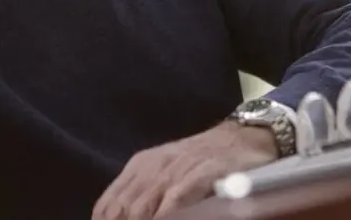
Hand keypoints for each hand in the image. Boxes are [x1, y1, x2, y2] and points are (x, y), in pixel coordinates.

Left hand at [92, 122, 277, 219]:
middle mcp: (153, 168)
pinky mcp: (201, 174)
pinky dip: (169, 217)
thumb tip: (124, 216)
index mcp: (140, 168)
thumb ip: (143, 196)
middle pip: (123, 211)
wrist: (244, 137)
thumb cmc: (202, 162)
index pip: (107, 207)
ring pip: (142, 210)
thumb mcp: (165, 173)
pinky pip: (176, 201)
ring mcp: (177, 170)